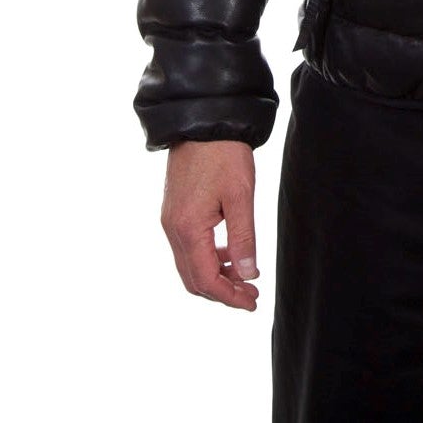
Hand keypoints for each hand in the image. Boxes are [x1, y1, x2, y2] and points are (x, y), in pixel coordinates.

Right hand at [161, 139, 260, 310]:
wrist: (203, 121)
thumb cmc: (223, 154)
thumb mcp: (240, 196)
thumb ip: (243, 238)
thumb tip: (247, 274)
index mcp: (188, 229)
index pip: (206, 280)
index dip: (229, 297)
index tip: (251, 302)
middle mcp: (173, 229)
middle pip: (193, 279)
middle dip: (222, 292)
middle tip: (250, 295)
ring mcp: (170, 220)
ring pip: (189, 265)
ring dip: (215, 276)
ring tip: (244, 276)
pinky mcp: (174, 211)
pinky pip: (188, 247)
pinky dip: (207, 258)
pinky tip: (229, 252)